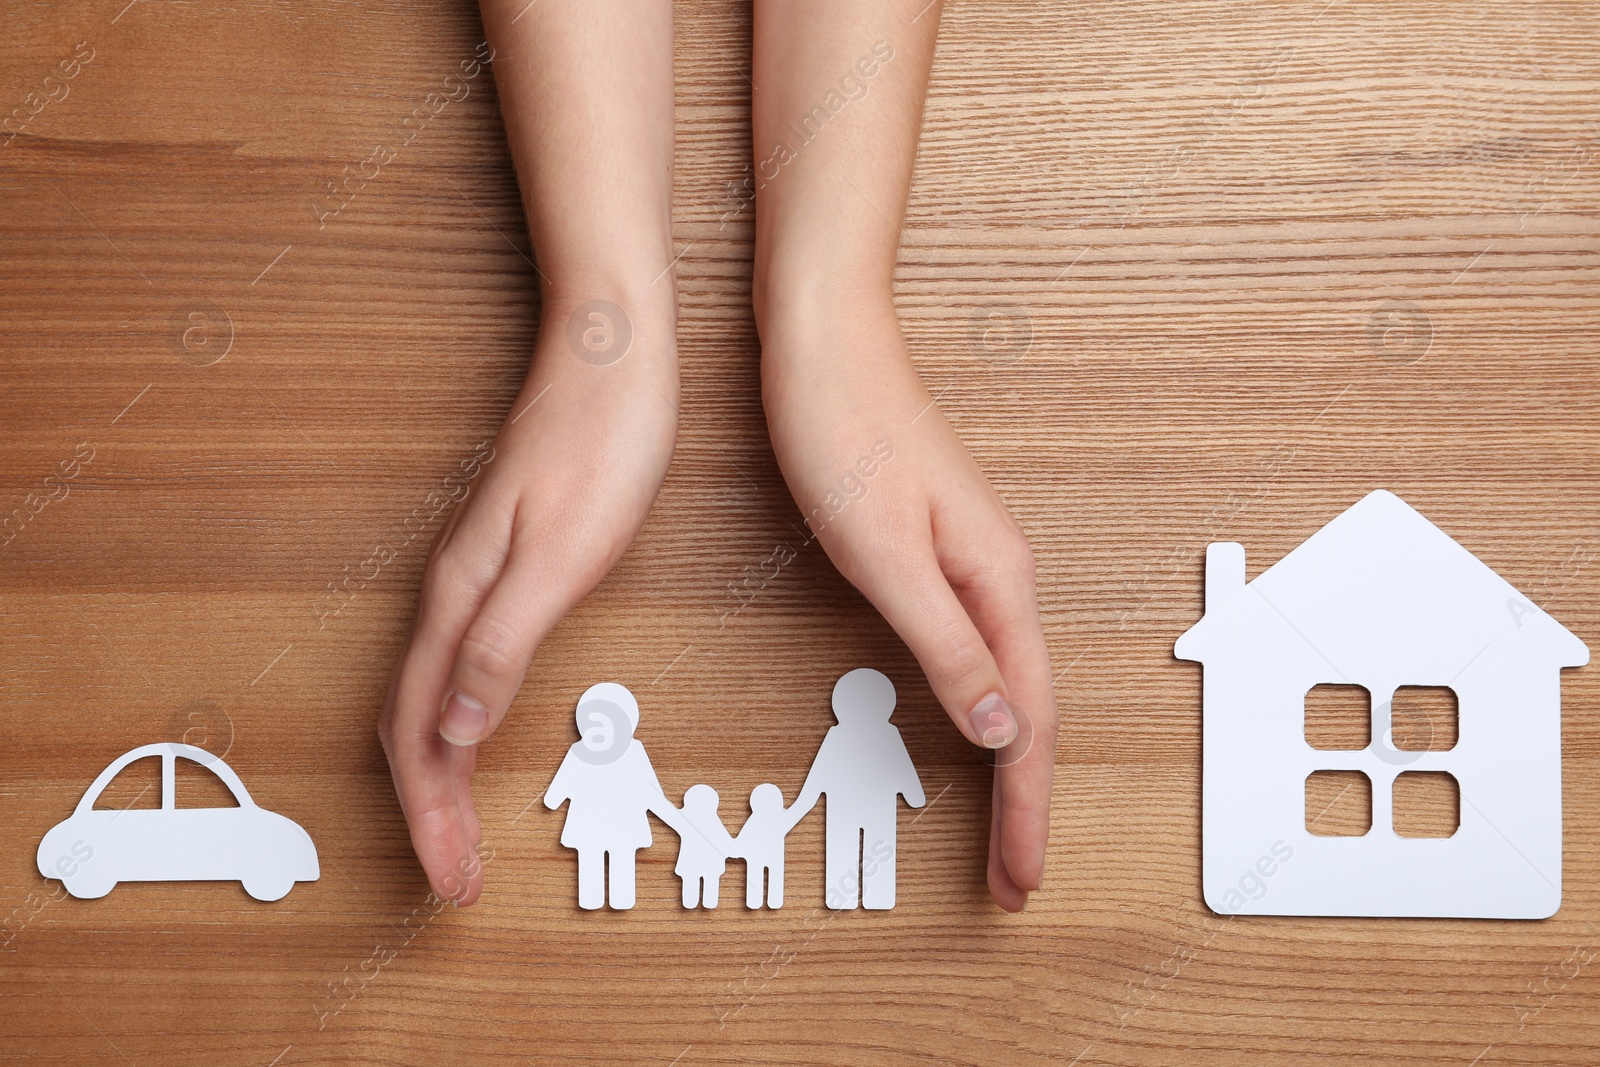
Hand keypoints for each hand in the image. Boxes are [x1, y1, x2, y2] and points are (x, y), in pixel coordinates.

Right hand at [379, 290, 676, 905]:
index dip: (430, 815)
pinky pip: (455, 664)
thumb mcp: (560, 553)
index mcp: (459, 600)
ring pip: (428, 698)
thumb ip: (502, 642)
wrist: (611, 358)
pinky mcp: (496, 565)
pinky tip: (477, 735)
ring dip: (438, 774)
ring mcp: (469, 578)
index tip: (447, 877)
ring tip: (460, 830)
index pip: (422, 733)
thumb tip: (458, 730)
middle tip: (453, 876)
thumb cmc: (600, 447)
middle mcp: (449, 594)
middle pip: (411, 726)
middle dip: (426, 812)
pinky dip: (457, 723)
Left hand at [759, 292, 1057, 911]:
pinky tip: (968, 726)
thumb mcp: (887, 556)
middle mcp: (1002, 574)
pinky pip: (979, 650)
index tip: (1022, 877)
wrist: (823, 344)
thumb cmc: (844, 434)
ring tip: (1000, 827)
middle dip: (1025, 801)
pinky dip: (980, 707)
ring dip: (1006, 760)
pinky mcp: (942, 551)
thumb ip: (948, 646)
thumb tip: (1003, 729)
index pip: (1030, 720)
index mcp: (998, 580)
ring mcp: (975, 562)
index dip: (1025, 808)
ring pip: (1010, 683)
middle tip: (1013, 877)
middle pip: (1032, 709)